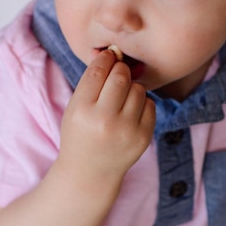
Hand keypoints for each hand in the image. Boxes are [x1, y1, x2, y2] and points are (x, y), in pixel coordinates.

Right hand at [58, 49, 155, 186]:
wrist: (90, 172)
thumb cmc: (81, 134)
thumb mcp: (75, 108)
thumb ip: (92, 81)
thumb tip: (114, 52)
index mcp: (82, 111)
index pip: (99, 71)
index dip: (106, 59)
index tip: (109, 57)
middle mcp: (104, 121)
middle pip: (121, 77)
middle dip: (121, 71)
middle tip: (117, 75)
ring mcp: (126, 131)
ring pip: (138, 89)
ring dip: (131, 88)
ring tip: (121, 101)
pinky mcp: (143, 137)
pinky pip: (150, 105)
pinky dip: (141, 104)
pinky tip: (130, 114)